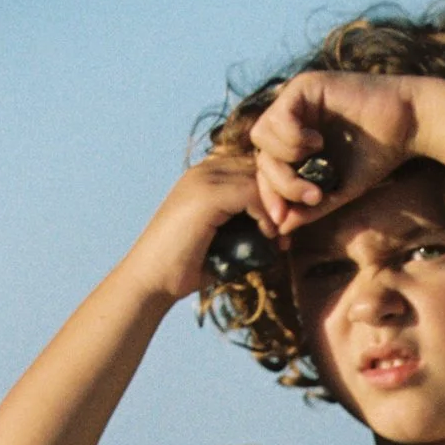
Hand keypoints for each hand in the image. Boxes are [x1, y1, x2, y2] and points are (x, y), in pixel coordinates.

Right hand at [126, 157, 280, 301]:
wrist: (154, 279)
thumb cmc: (190, 265)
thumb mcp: (228, 240)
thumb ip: (250, 226)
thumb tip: (285, 230)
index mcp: (209, 175)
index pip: (255, 166)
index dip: (276, 192)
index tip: (287, 225)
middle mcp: (205, 169)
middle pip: (261, 165)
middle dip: (283, 196)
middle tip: (291, 230)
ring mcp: (203, 179)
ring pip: (259, 178)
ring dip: (278, 207)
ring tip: (282, 237)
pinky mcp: (206, 196)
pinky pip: (251, 194)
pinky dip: (267, 216)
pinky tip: (270, 237)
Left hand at [247, 72, 423, 239]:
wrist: (407, 125)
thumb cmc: (378, 155)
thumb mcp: (338, 189)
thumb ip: (310, 205)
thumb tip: (281, 227)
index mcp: (296, 143)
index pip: (267, 169)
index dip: (270, 195)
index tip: (282, 219)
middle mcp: (291, 120)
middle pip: (260, 155)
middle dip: (281, 183)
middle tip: (313, 195)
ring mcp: (295, 101)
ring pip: (261, 136)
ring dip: (287, 159)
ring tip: (317, 161)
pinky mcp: (304, 87)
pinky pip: (278, 116)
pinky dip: (292, 137)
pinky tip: (318, 142)